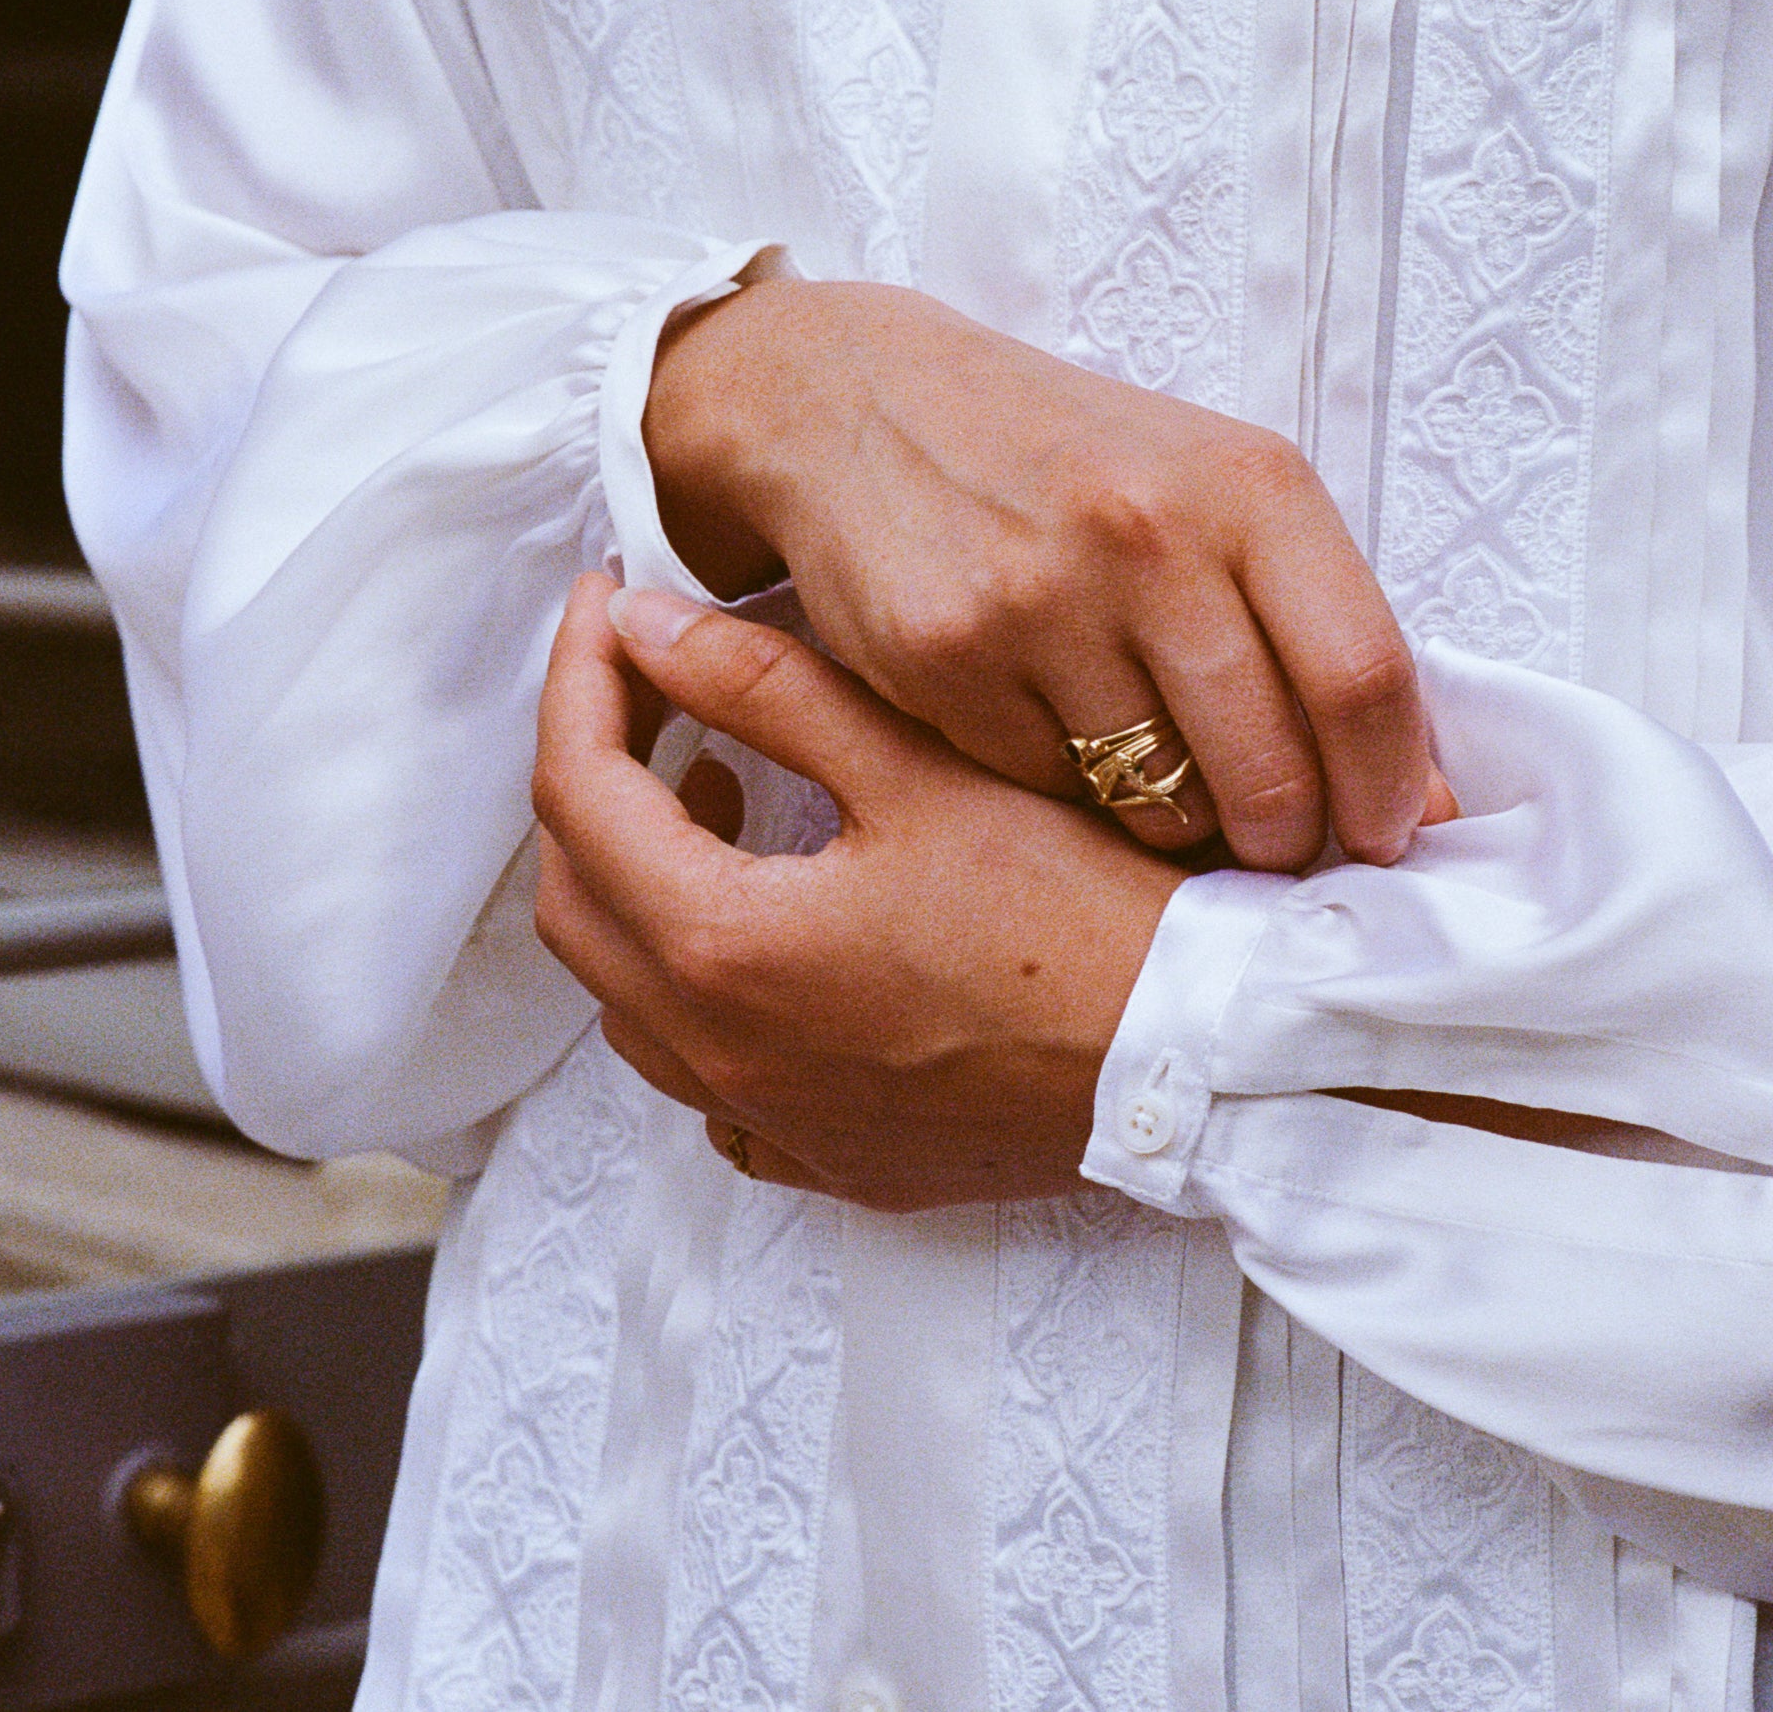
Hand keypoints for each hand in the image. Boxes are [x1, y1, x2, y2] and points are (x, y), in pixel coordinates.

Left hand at [530, 573, 1187, 1210]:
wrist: (1195, 1064)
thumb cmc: (1081, 919)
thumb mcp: (922, 771)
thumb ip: (768, 688)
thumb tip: (644, 626)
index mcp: (724, 946)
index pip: (577, 793)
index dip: (579, 683)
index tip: (605, 612)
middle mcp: (721, 1055)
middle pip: (578, 902)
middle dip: (595, 782)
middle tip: (658, 694)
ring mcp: (774, 1122)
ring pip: (632, 1002)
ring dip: (644, 892)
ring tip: (722, 801)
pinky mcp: (835, 1160)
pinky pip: (712, 1089)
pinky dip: (704, 1004)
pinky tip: (774, 948)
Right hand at [647, 271, 1437, 870]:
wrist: (859, 400)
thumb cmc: (1072, 461)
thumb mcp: (1214, 489)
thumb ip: (1319, 623)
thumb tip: (1420, 798)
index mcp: (1250, 483)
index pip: (1363, 674)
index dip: (1389, 787)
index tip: (1388, 840)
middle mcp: (1152, 535)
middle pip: (1270, 768)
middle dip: (1285, 839)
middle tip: (1272, 844)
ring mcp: (1043, 598)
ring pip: (1159, 803)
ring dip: (1173, 820)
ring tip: (1150, 764)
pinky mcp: (947, 657)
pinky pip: (1050, 795)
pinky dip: (1067, 793)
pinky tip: (1048, 723)